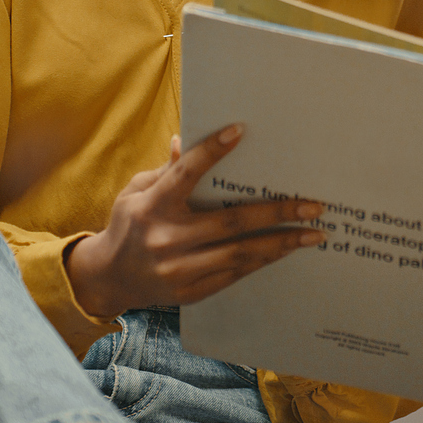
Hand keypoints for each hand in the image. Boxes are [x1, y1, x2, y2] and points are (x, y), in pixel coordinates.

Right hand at [65, 124, 325, 319]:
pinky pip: (235, 274)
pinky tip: (285, 250)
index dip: (211, 151)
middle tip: (314, 206)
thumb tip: (182, 141)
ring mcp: (179, 269)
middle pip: (231, 222)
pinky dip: (262, 260)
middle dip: (277, 213)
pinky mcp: (191, 291)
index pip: (184, 173)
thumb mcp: (136, 192)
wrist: (109, 278)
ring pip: (241, 253)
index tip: (240, 131)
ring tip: (314, 233)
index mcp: (153, 206)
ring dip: (282, 243)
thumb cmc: (129, 225)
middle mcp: (167, 238)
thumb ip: (165, 171)